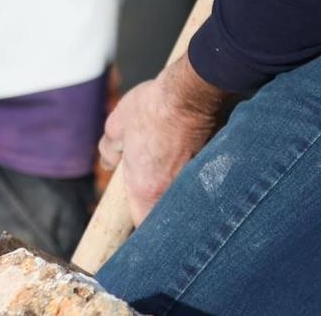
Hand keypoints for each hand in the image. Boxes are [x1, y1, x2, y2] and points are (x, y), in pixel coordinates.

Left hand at [97, 58, 228, 224]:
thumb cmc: (151, 108)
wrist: (190, 93)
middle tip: (158, 195)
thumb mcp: (118, 125)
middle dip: (164, 213)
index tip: (139, 217)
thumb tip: (108, 161)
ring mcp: (195, 185)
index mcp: (146, 189)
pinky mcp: (212, 170)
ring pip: (187, 204)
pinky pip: (203, 188)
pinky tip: (194, 164)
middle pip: (169, 218)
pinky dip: (198, 182)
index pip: (144, 226)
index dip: (141, 228)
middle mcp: (173, 194)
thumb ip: (109, 148)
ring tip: (176, 176)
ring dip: (182, 198)